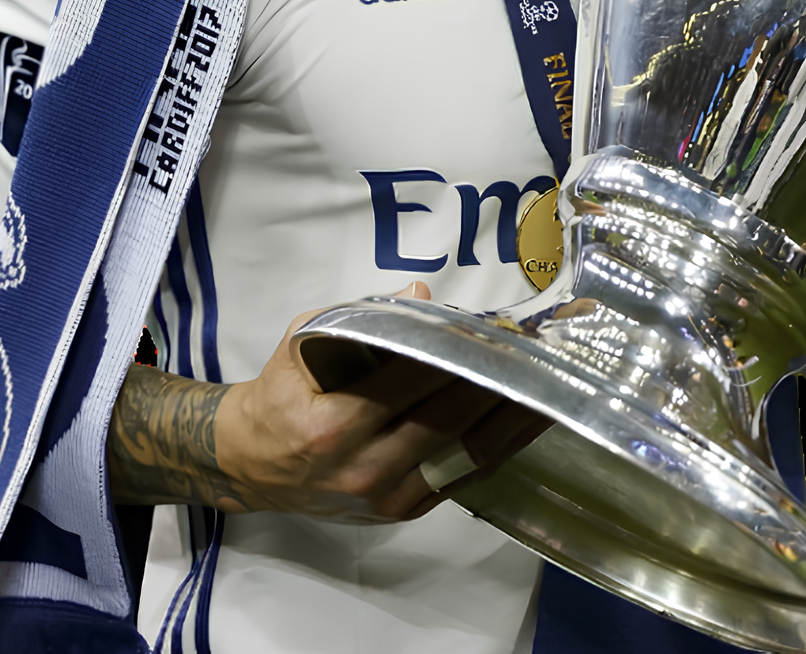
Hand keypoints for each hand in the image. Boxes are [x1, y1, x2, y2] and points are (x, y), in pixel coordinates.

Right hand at [108, 282, 552, 521]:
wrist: (252, 465)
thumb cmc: (281, 396)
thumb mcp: (303, 344)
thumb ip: (361, 318)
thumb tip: (424, 294)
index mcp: (334, 425)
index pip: (412, 382)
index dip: (458, 353)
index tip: (496, 328)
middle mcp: (364, 469)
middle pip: (449, 420)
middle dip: (498, 382)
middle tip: (535, 349)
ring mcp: (387, 498)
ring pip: (466, 455)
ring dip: (513, 420)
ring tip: (553, 386)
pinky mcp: (403, 512)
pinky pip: (463, 478)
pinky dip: (499, 448)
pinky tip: (528, 422)